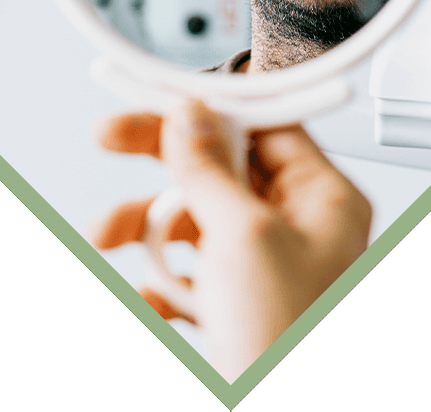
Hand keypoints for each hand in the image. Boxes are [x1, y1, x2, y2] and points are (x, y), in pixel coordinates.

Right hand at [89, 101, 371, 380]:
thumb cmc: (285, 339)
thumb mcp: (244, 237)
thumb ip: (211, 169)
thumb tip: (191, 115)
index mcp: (322, 200)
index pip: (263, 125)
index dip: (210, 106)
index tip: (163, 91)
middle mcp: (296, 227)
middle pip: (220, 166)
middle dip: (161, 160)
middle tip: (111, 134)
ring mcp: (263, 268)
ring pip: (194, 219)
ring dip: (145, 226)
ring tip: (107, 234)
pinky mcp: (235, 305)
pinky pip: (189, 273)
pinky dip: (160, 282)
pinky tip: (151, 299)